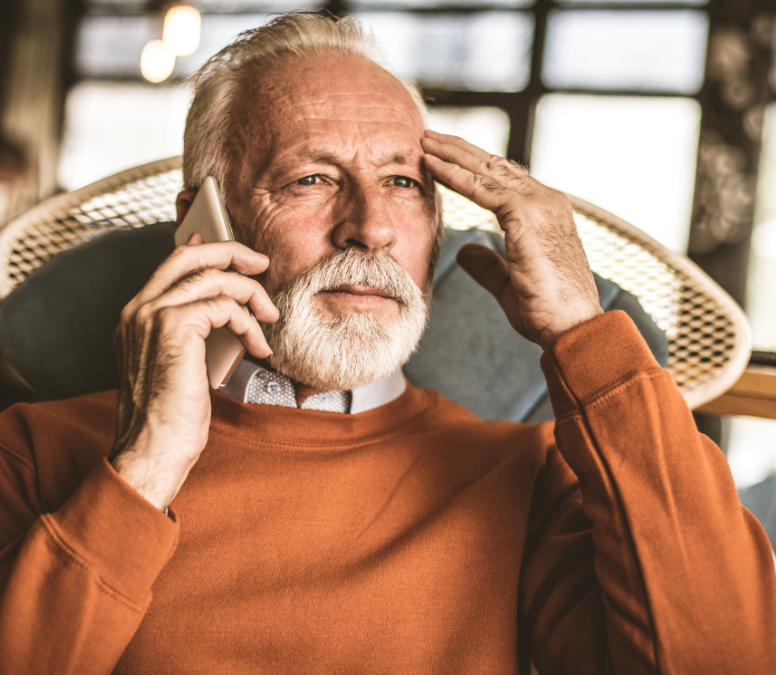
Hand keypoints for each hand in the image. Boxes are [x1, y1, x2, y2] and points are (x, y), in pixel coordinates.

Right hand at [110, 235, 278, 509]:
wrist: (152, 449)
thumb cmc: (170, 417)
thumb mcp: (180, 365)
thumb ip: (193, 332)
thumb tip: (219, 307)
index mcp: (135, 316)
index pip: (173, 265)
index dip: (207, 251)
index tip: (239, 257)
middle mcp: (138, 309)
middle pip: (189, 256)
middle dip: (231, 252)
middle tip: (261, 264)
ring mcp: (152, 315)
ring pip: (214, 278)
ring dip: (251, 295)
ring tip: (269, 318)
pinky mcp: (174, 327)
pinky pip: (225, 306)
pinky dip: (249, 324)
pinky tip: (258, 347)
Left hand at [422, 130, 601, 349]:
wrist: (573, 327)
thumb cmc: (547, 310)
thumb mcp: (509, 283)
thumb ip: (488, 265)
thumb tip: (466, 251)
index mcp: (546, 213)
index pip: (504, 181)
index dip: (473, 168)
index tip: (443, 159)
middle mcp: (546, 201)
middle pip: (495, 166)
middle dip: (460, 151)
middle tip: (429, 137)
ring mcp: (540, 204)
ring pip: (488, 170)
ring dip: (453, 155)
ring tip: (425, 142)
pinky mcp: (527, 215)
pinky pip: (483, 189)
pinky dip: (455, 175)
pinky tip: (433, 166)